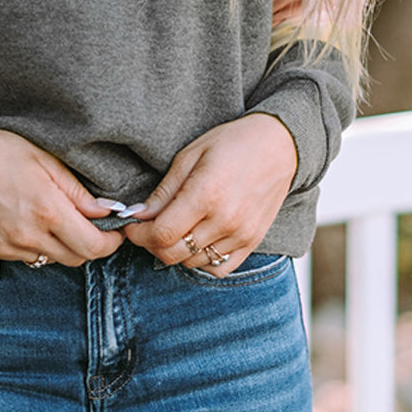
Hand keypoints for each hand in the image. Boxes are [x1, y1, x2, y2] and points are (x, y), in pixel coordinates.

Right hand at [0, 128, 123, 265]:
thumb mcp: (45, 161)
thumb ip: (78, 192)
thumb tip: (107, 211)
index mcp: (47, 211)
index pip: (93, 246)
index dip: (111, 242)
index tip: (114, 230)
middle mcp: (29, 236)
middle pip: (76, 258)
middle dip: (90, 244)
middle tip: (89, 223)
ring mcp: (9, 247)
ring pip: (51, 260)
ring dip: (62, 245)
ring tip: (55, 219)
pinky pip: (26, 257)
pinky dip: (36, 245)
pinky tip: (29, 221)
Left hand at [122, 113, 296, 275]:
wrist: (279, 146)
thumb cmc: (231, 143)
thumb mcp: (190, 156)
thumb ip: (163, 191)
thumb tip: (137, 216)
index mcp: (206, 195)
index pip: (161, 234)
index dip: (139, 235)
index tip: (132, 225)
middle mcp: (225, 220)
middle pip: (173, 254)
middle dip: (152, 244)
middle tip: (148, 228)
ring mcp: (241, 235)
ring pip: (193, 263)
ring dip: (176, 251)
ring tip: (174, 228)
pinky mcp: (253, 242)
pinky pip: (219, 269)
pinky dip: (202, 261)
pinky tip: (197, 241)